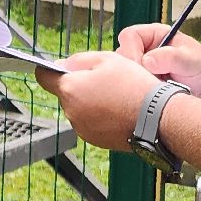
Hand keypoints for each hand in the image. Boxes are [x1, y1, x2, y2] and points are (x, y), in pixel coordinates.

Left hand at [36, 51, 160, 151]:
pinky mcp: (95, 140)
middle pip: (65, 93)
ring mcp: (82, 128)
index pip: (43, 76)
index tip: (60, 67)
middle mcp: (71, 112)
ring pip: (78, 108)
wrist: (157, 118)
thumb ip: (78, 60)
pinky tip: (118, 110)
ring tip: (115, 96)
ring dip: (89, 101)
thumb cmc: (133, 86)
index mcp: (70, 90)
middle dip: (79, 85)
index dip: (50, 69)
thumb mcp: (107, 59)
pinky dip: (99, 116)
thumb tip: (62, 65)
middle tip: (103, 79)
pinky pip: (90, 122)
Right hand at [117, 24, 200, 100]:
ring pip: (124, 73)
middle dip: (133, 70)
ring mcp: (143, 67)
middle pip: (122, 55)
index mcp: (154, 35)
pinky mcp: (143, 83)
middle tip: (149, 83)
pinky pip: (130, 87)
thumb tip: (147, 61)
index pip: (129, 36)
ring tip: (156, 90)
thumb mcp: (191, 60)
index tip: (142, 68)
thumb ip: (170, 58)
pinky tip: (153, 98)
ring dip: (136, 83)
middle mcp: (145, 49)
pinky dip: (138, 93)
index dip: (131, 51)